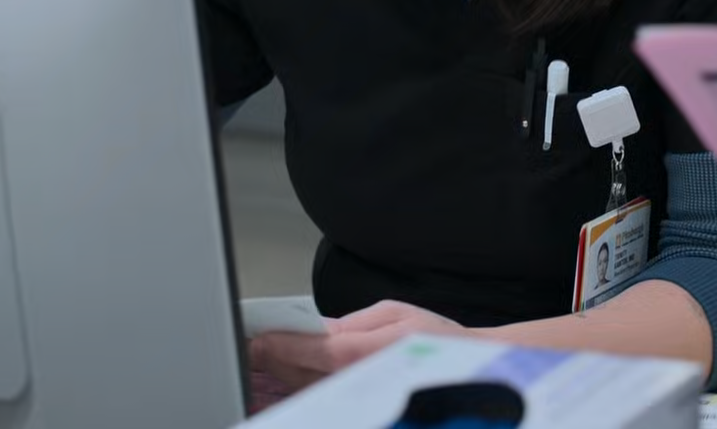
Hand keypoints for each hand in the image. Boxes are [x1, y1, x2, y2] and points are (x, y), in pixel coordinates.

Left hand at [249, 301, 466, 390]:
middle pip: (300, 371)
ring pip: (307, 385)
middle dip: (273, 357)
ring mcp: (358, 394)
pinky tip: (290, 369)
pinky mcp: (361, 401)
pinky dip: (302, 380)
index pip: (307, 350)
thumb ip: (352, 323)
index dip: (277, 344)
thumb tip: (319, 328)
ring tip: (264, 353)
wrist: (466, 370)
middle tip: (250, 343)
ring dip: (284, 370)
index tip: (256, 338)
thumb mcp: (394, 313)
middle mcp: (357, 379)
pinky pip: (322, 392)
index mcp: (363, 353)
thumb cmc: (439, 341)